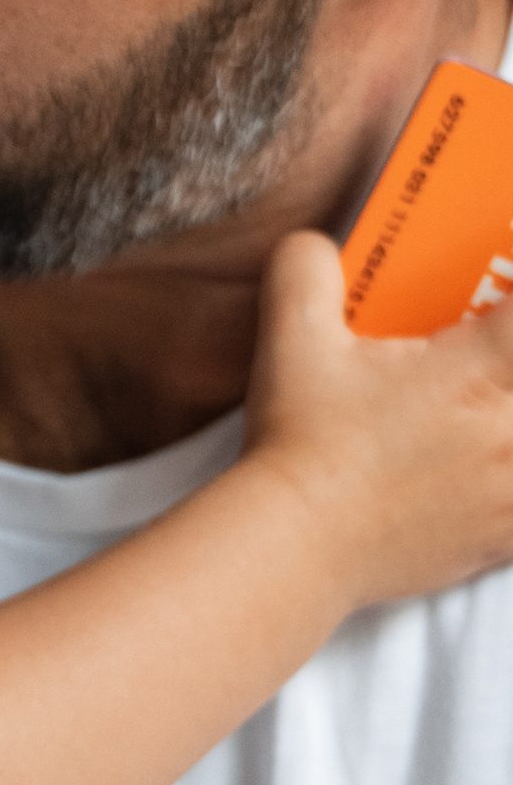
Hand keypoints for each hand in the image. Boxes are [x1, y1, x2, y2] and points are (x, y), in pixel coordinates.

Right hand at [243, 224, 512, 602]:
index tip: (508, 287)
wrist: (296, 542)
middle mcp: (509, 428)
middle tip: (499, 363)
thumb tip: (314, 242)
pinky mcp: (504, 538)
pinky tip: (500, 470)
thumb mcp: (293, 338)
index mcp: (477, 369)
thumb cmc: (301, 442)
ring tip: (498, 415)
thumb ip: (306, 271)